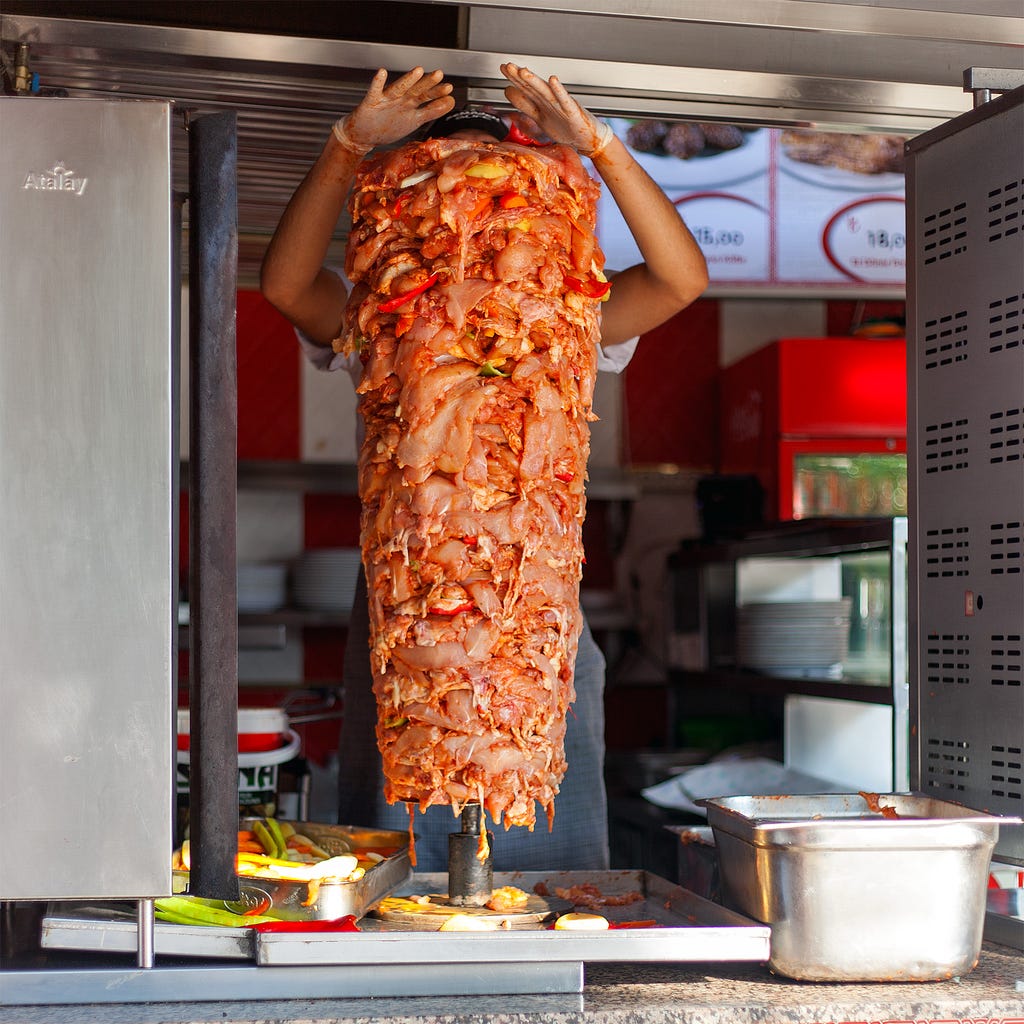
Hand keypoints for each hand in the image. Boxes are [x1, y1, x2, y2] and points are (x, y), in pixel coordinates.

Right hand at [333, 67, 454, 153]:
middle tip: (438, 74)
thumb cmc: (389, 126)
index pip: (426, 97)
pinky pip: (375, 92)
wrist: (364, 135)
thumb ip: (432, 111)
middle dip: (427, 83)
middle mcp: (400, 100)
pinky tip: (382, 73)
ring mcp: (386, 100)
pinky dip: (378, 83)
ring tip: (417, 71)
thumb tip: (451, 102)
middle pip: (415, 90)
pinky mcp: (372, 102)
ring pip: (398, 89)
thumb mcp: (415, 120)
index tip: (449, 88)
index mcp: (410, 104)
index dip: (437, 93)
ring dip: (408, 80)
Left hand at [500, 62, 612, 156]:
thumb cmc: (566, 127)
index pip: (525, 89)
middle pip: (533, 88)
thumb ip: (524, 104)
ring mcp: (562, 106)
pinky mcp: (572, 112)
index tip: (503, 69)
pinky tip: (553, 81)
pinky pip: (565, 101)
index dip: (514, 79)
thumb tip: (508, 91)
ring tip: (524, 72)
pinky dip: (559, 91)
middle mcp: (551, 102)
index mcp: (542, 103)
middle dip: (520, 77)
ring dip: (535, 82)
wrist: (587, 139)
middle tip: (508, 66)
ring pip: (546, 92)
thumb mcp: (539, 117)